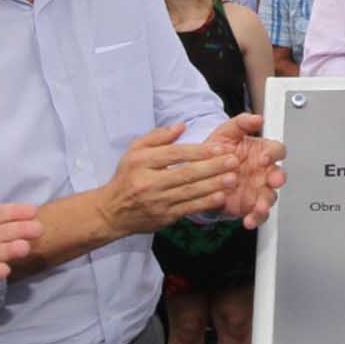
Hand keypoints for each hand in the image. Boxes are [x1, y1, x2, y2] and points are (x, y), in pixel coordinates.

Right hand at [100, 123, 237, 234]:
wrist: (112, 211)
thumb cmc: (127, 177)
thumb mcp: (134, 151)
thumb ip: (158, 137)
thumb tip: (181, 126)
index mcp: (141, 162)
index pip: (174, 154)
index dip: (198, 151)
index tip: (219, 147)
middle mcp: (148, 182)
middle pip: (185, 173)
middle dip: (212, 167)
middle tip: (233, 161)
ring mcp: (156, 201)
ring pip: (189, 192)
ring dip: (213, 185)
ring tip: (232, 178)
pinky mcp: (163, 217)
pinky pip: (188, 208)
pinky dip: (205, 203)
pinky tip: (220, 196)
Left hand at [207, 113, 287, 227]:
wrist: (201, 172)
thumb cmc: (218, 150)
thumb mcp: (227, 132)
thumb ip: (242, 123)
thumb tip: (257, 118)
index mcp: (262, 152)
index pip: (277, 150)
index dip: (273, 154)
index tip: (263, 157)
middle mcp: (263, 172)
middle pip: (279, 175)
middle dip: (278, 178)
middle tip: (273, 181)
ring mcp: (258, 189)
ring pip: (270, 196)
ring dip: (267, 202)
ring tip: (260, 206)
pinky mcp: (250, 205)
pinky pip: (258, 214)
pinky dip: (255, 218)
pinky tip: (249, 220)